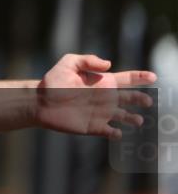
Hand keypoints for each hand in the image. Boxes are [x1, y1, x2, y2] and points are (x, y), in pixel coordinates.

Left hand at [36, 53, 156, 138]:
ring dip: (132, 119)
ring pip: (124, 117)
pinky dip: (115, 133)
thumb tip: (108, 64)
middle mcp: (105, 98)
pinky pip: (109, 131)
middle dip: (141, 99)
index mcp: (102, 82)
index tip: (153, 76)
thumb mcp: (68, 64)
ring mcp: (100, 113)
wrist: (39, 103)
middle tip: (147, 100)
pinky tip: (116, 132)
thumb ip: (87, 60)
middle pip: (130, 98)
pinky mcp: (93, 127)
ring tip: (138, 120)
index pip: (126, 79)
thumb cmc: (52, 82)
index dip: (140, 77)